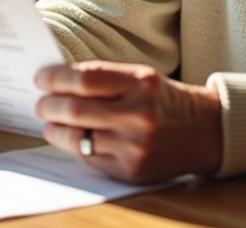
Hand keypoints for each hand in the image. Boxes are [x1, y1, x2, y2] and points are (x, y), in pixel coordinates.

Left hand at [35, 61, 222, 183]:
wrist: (204, 131)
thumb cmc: (164, 100)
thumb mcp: (142, 78)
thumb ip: (105, 78)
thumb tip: (58, 80)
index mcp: (141, 83)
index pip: (85, 78)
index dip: (55, 78)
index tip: (41, 77)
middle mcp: (138, 114)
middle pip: (74, 108)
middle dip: (48, 104)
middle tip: (41, 101)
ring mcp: (134, 145)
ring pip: (75, 136)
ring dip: (54, 128)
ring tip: (50, 121)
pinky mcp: (130, 169)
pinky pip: (88, 157)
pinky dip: (72, 145)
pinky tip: (70, 137)